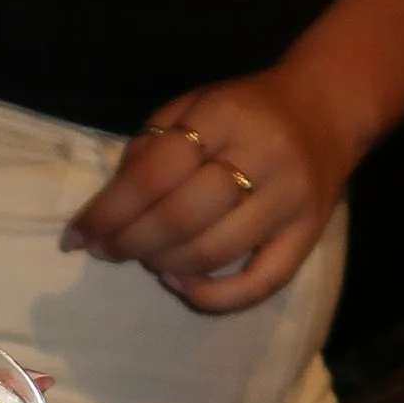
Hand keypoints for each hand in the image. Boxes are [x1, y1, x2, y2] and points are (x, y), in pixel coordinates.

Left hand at [65, 72, 352, 315]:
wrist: (326, 108)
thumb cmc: (244, 110)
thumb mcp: (192, 106)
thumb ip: (149, 147)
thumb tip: (107, 210)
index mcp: (225, 115)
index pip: (154, 173)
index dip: (107, 211)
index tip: (76, 236)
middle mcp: (263, 157)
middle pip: (180, 218)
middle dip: (128, 242)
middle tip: (105, 250)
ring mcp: (290, 201)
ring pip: (213, 252)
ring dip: (162, 265)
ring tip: (142, 258)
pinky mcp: (308, 235)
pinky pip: (259, 283)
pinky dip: (212, 296)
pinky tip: (180, 284)